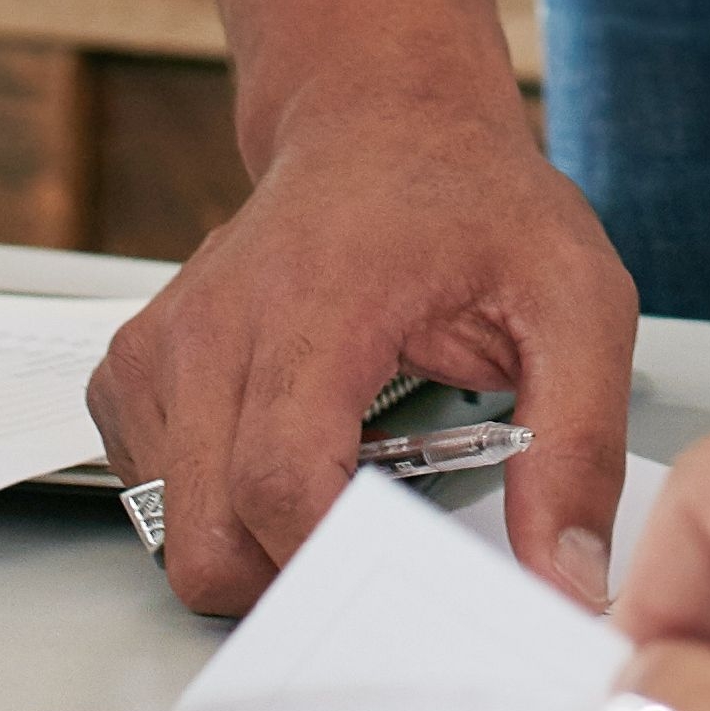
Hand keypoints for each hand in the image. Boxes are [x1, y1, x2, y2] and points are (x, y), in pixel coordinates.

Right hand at [83, 96, 635, 619]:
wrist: (382, 122)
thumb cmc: (471, 204)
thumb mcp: (576, 301)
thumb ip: (579, 443)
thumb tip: (567, 580)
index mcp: (313, 306)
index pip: (280, 483)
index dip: (332, 564)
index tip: (400, 589)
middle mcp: (211, 327)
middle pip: (210, 538)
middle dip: (294, 581)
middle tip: (376, 547)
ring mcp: (158, 348)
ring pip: (173, 532)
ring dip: (256, 546)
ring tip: (340, 482)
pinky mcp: (131, 369)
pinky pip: (151, 496)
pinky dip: (215, 508)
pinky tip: (286, 454)